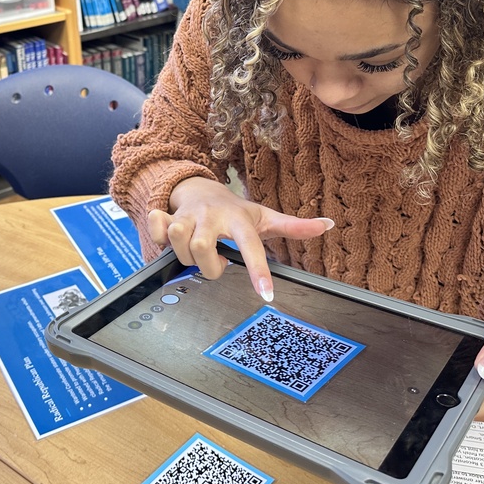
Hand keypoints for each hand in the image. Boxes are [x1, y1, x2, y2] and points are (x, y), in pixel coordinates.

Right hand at [148, 177, 333, 300]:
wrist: (200, 188)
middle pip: (203, 247)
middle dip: (208, 264)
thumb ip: (293, 226)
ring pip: (179, 241)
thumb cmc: (234, 211)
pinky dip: (160, 239)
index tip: (266, 296)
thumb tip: (327, 225)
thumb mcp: (264, 218)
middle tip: (216, 261)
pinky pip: (157, 230)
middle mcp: (212, 215)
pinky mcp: (166, 215)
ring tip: (198, 252)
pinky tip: (172, 240)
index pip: (251, 246)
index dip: (258, 272)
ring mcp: (187, 214)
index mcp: (239, 219)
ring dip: (187, 256)